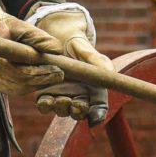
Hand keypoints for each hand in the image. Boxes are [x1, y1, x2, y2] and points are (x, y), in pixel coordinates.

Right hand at [0, 0, 61, 99]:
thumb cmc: (1, 23)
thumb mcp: (20, 25)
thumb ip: (38, 37)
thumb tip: (58, 50)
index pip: (22, 73)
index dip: (42, 74)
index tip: (59, 71)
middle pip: (22, 84)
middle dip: (43, 81)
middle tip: (59, 74)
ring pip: (18, 90)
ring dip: (37, 84)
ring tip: (52, 75)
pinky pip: (13, 89)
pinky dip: (28, 85)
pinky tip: (39, 78)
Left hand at [28, 3, 110, 123]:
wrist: (57, 39)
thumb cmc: (77, 45)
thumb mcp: (87, 50)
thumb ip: (97, 61)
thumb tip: (110, 72)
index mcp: (93, 88)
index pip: (98, 106)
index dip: (98, 114)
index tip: (95, 117)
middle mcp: (78, 95)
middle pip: (80, 112)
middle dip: (78, 112)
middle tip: (76, 105)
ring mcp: (61, 95)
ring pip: (62, 110)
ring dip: (61, 109)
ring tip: (60, 100)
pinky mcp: (45, 93)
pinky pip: (45, 104)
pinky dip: (45, 105)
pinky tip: (45, 100)